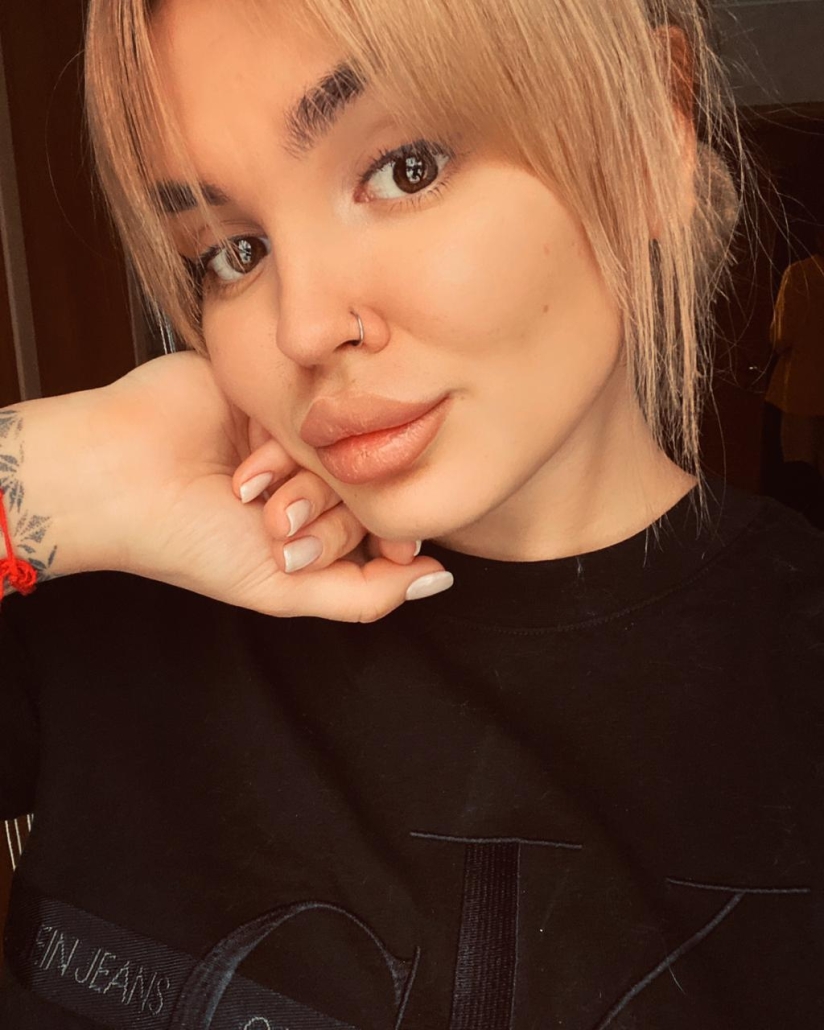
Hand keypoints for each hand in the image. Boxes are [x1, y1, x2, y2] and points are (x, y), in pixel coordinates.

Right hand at [98, 351, 452, 621]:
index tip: (377, 547)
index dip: (383, 538)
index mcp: (317, 527)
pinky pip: (314, 410)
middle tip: (275, 526)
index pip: (386, 526)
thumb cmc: (192, 544)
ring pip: (343, 450)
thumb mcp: (284, 589)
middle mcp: (311, 481)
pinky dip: (279, 443)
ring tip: (248, 494)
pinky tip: (244, 458)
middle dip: (325, 515)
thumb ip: (366, 595)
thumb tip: (441, 582)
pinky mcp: (275, 395)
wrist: (121, 481)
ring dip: (298, 480)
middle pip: (367, 489)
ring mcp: (294, 437)